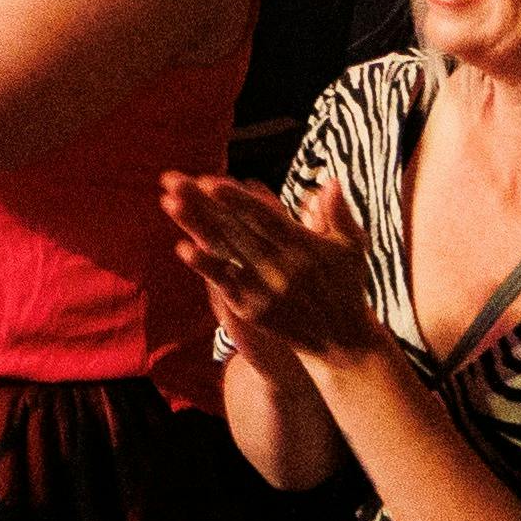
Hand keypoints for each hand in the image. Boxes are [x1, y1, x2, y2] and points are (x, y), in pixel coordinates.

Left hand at [160, 171, 387, 372]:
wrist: (342, 340)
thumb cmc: (346, 286)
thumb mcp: (350, 248)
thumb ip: (338, 214)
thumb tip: (330, 181)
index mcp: (303, 245)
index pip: (264, 217)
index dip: (237, 200)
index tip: (211, 181)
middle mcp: (281, 266)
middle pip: (234, 228)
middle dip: (202, 203)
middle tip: (172, 180)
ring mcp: (265, 289)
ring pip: (224, 251)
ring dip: (195, 226)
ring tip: (169, 203)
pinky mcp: (254, 309)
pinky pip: (226, 284)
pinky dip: (205, 266)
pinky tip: (183, 248)